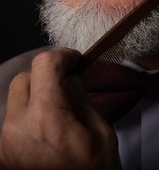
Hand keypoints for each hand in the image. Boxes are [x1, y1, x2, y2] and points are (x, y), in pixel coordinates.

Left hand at [0, 48, 120, 168]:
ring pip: (16, 99)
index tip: (74, 60)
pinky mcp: (2, 153)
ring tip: (60, 110)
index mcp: (47, 118)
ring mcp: (5, 142)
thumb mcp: (100, 133)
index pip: (44, 65)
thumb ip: (82, 99)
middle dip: (47, 75)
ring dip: (37, 95)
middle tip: (68, 82)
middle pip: (24, 78)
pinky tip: (48, 128)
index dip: (62, 56)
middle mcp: (17, 127)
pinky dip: (30, 114)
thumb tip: (70, 79)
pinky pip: (13, 119)